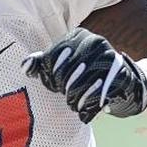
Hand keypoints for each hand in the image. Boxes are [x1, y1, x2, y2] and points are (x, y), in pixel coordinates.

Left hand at [22, 28, 146, 123]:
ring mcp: (109, 57)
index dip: (48, 77)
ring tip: (74, 104)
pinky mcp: (120, 75)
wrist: (121, 80)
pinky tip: (85, 110)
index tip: (53, 85)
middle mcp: (95, 42)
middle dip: (62, 89)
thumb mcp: (64, 64)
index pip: (51, 59)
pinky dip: (88, 106)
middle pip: (64, 73)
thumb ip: (42, 63)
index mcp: (78, 35)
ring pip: (79, 86)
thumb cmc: (84, 72)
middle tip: (65, 96)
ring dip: (74, 100)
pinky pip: (97, 95)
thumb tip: (25, 66)